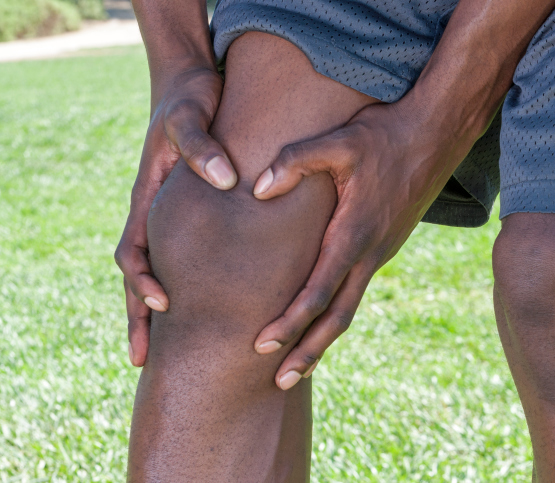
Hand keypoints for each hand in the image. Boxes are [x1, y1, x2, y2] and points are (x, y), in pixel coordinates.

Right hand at [115, 67, 237, 366]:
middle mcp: (154, 217)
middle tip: (143, 361)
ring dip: (159, 313)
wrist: (193, 88)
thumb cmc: (190, 102)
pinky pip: (186, 260)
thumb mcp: (191, 116)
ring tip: (169, 353)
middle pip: (138, 276)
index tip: (162, 305)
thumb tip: (225, 182)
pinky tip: (207, 310)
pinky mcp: (193, 218)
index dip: (143, 282)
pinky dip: (190, 289)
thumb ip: (202, 147)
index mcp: (147, 201)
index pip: (132, 252)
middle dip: (138, 318)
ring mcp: (170, 221)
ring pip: (160, 274)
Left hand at [251, 100, 480, 389]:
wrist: (436, 134)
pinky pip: (357, 290)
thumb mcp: (339, 141)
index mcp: (355, 234)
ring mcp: (380, 253)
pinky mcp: (384, 246)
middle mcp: (370, 253)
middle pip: (337, 318)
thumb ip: (295, 162)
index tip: (261, 345)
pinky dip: (336, 314)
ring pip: (349, 308)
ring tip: (297, 367)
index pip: (318, 292)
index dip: (289, 322)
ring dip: (323, 340)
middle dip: (307, 352)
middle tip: (278, 383)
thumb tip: (257, 190)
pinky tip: (321, 319)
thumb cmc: (384, 136)